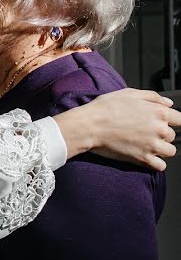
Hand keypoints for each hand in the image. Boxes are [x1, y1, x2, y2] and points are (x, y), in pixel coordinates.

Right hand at [56, 88, 179, 170]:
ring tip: (145, 145)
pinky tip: (144, 156)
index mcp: (158, 112)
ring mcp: (152, 145)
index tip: (161, 122)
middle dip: (161, 134)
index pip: (179, 119)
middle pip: (172, 135)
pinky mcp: (143, 159)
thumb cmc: (105, 108)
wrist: (89, 125)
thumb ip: (153, 96)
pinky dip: (155, 163)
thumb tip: (169, 104)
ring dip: (161, 149)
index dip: (170, 120)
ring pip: (170, 151)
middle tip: (143, 132)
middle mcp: (160, 129)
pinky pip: (160, 166)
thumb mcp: (129, 93)